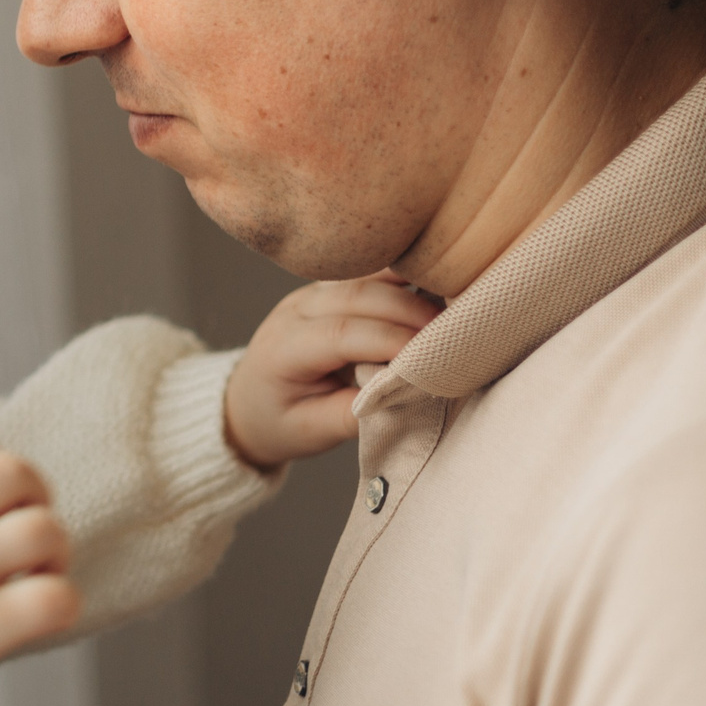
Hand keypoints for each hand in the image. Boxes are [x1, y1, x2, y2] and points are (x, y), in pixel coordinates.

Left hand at [224, 273, 441, 468]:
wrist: (249, 402)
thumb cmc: (280, 421)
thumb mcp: (312, 431)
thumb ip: (354, 415)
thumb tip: (403, 396)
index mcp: (284, 347)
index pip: (340, 332)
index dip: (389, 340)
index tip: (432, 355)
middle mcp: (297, 309)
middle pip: (358, 295)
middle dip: (411, 311)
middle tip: (457, 330)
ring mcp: (314, 293)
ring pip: (368, 276)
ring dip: (413, 287)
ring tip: (456, 306)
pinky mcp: (333, 288)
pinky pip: (372, 274)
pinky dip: (407, 280)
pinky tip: (439, 289)